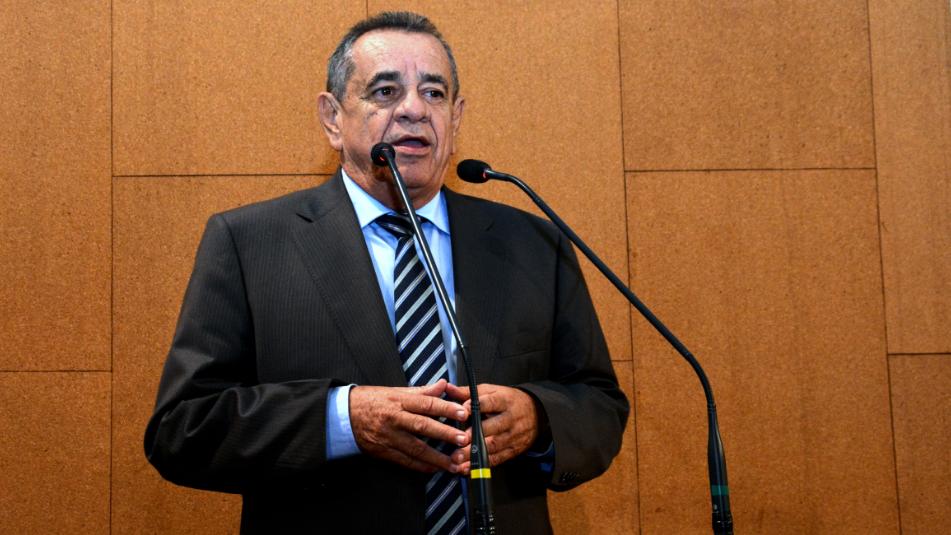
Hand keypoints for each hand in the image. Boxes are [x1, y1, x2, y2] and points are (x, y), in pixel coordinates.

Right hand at [349, 379, 469, 472]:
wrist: (344, 415)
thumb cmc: (372, 401)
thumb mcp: (396, 391)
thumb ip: (422, 391)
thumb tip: (443, 385)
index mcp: (399, 400)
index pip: (426, 404)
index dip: (446, 409)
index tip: (462, 413)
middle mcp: (395, 418)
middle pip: (423, 426)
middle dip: (445, 434)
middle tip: (463, 439)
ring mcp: (389, 437)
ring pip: (415, 448)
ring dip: (436, 457)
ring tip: (454, 462)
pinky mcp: (384, 451)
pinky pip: (405, 461)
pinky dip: (420, 466)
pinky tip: (434, 469)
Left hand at [446, 383, 539, 472]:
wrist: (536, 413)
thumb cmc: (508, 401)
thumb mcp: (492, 391)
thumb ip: (468, 392)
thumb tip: (448, 388)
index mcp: (504, 401)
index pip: (491, 402)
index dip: (477, 406)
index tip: (463, 411)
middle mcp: (509, 419)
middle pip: (492, 427)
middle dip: (474, 435)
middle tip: (458, 440)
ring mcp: (512, 436)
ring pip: (493, 446)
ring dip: (474, 454)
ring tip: (458, 459)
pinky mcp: (512, 450)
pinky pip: (496, 459)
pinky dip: (481, 465)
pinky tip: (467, 469)